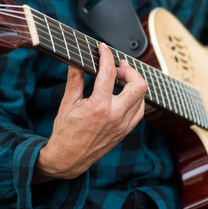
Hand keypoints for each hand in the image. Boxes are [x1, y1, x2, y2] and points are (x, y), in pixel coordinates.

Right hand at [33, 43, 147, 181]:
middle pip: (138, 85)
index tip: (103, 49)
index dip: (107, 56)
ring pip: (142, 97)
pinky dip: (135, 99)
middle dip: (130, 70)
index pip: (109, 73)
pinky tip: (125, 95)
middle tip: (119, 67)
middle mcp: (115, 116)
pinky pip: (139, 111)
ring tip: (121, 79)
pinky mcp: (125, 131)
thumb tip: (77, 61)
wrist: (68, 159)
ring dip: (134, 84)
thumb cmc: (65, 133)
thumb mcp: (67, 103)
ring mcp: (123, 125)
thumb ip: (75, 79)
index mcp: (99, 106)